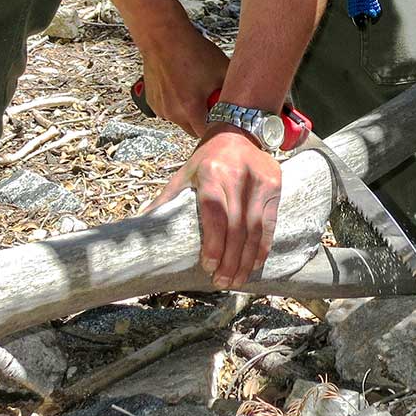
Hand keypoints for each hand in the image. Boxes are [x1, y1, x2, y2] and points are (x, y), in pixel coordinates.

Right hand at [140, 22, 228, 136]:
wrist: (163, 37)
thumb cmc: (192, 50)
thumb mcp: (222, 69)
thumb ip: (234, 90)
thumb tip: (247, 100)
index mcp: (191, 106)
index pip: (208, 134)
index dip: (219, 129)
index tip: (225, 123)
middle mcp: (173, 112)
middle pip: (194, 131)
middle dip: (205, 123)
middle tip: (212, 107)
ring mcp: (161, 108)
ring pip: (181, 121)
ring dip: (190, 114)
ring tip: (194, 92)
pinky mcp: (152, 103)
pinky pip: (169, 112)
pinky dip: (176, 106)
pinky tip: (181, 89)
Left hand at [145, 125, 280, 287]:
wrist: (238, 133)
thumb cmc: (206, 160)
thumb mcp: (184, 175)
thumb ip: (167, 202)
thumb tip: (140, 228)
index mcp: (212, 171)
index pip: (215, 210)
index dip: (214, 241)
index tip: (209, 265)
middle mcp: (239, 174)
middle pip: (237, 225)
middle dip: (230, 258)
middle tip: (222, 282)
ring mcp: (260, 180)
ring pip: (255, 228)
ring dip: (246, 258)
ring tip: (236, 280)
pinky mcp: (275, 185)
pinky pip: (269, 223)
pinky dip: (262, 246)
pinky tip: (253, 264)